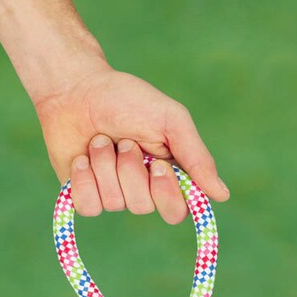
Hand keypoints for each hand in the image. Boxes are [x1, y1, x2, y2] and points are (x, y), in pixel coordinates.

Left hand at [34, 63, 228, 222]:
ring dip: (105, 165)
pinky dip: (84, 179)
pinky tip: (82, 157)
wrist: (74, 87)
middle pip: (144, 207)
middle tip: (125, 142)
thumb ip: (197, 158)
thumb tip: (223, 195)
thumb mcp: (171, 121)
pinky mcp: (84, 194)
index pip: (178, 209)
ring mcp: (113, 193)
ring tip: (101, 140)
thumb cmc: (127, 99)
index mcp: (170, 174)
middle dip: (130, 171)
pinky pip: (89, 206)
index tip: (157, 165)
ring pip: (115, 203)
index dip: (167, 193)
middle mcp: (143, 188)